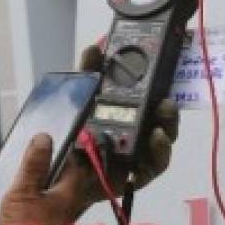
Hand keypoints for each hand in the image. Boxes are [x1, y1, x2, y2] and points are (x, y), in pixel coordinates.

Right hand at [0, 133, 91, 224]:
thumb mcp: (24, 192)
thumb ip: (33, 165)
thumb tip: (44, 138)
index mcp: (66, 199)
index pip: (74, 172)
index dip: (66, 158)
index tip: (55, 148)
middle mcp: (64, 217)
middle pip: (59, 194)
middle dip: (45, 183)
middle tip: (28, 174)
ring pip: (43, 214)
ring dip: (29, 205)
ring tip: (10, 197)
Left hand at [73, 43, 179, 202]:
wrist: (56, 175)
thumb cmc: (70, 135)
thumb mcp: (77, 99)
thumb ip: (87, 74)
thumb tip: (95, 48)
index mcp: (126, 111)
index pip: (150, 96)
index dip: (160, 84)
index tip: (163, 72)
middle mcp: (137, 130)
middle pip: (162, 118)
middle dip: (167, 108)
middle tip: (165, 100)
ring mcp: (140, 153)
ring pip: (163, 139)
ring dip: (167, 126)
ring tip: (162, 116)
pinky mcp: (138, 174)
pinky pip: (155, 164)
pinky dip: (159, 151)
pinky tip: (155, 139)